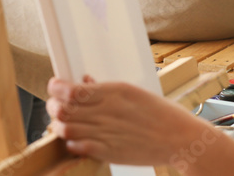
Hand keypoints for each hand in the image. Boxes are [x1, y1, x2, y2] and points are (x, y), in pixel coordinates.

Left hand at [46, 77, 206, 167]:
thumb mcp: (134, 93)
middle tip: (54, 105)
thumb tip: (84, 81)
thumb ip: (106, 88)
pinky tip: (75, 139)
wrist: (180, 139)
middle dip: (53, 106)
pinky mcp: (108, 151)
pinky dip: (71, 143)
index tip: (54, 86)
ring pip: (66, 128)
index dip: (56, 88)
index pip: (72, 89)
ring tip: (61, 122)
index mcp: (115, 91)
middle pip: (64, 108)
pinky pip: (78, 146)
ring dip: (59, 125)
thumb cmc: (161, 114)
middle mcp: (108, 110)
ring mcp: (107, 132)